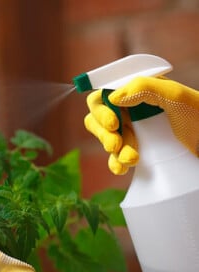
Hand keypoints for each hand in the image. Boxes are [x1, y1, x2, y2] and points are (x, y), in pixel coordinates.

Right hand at [84, 77, 198, 174]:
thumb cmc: (198, 117)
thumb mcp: (176, 97)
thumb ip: (144, 88)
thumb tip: (112, 98)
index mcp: (136, 91)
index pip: (104, 95)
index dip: (101, 109)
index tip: (113, 123)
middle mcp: (130, 109)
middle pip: (98, 118)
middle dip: (103, 133)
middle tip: (115, 144)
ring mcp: (132, 130)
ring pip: (106, 138)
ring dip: (113, 150)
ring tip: (131, 159)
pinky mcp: (135, 148)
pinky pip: (115, 156)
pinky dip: (115, 163)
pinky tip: (123, 168)